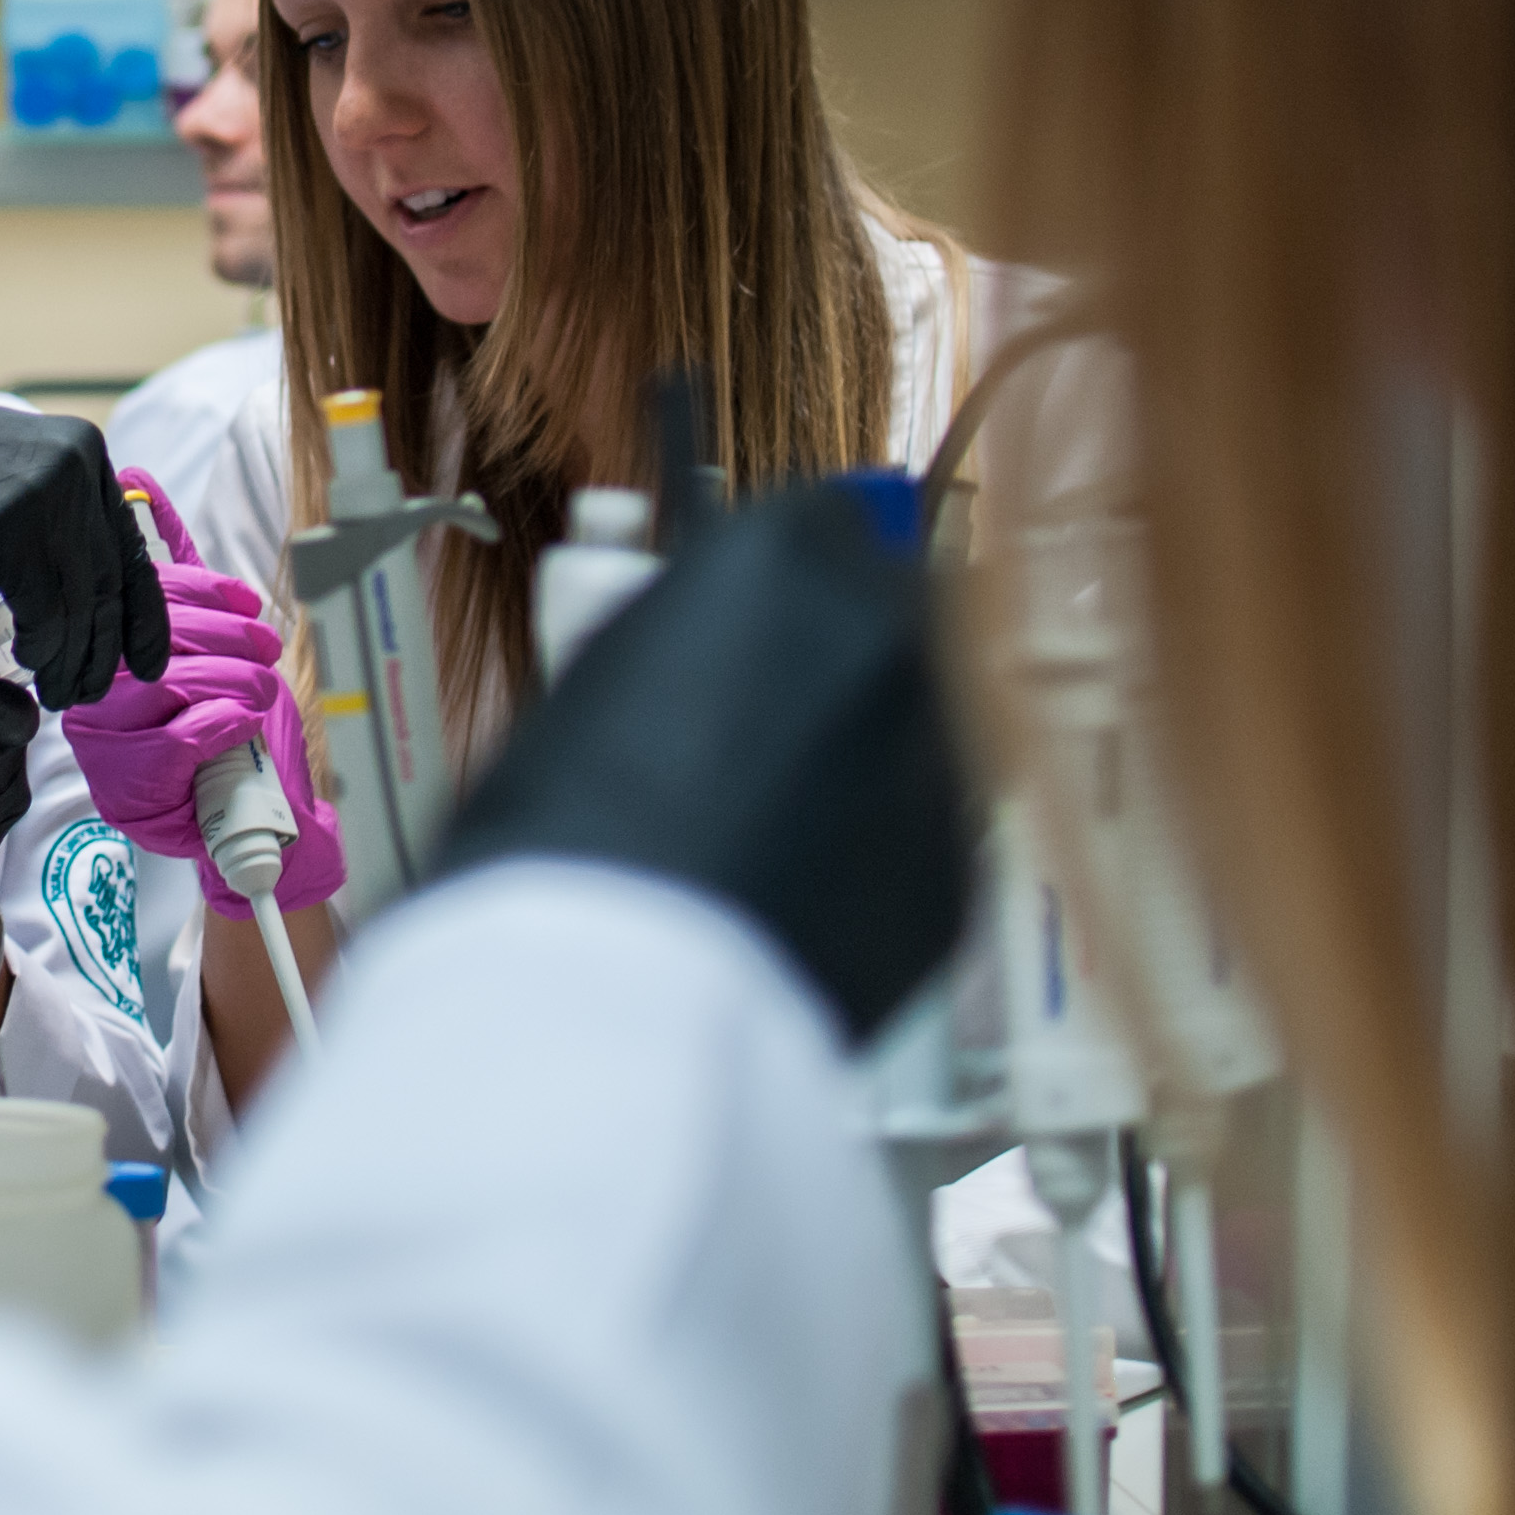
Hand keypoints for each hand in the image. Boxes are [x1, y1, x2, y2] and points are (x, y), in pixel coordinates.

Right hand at [0, 383, 167, 708]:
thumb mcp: (5, 478)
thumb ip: (53, 512)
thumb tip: (90, 576)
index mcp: (82, 450)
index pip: (128, 547)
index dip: (141, 614)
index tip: (144, 665)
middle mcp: (76, 466)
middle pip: (106, 581)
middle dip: (103, 648)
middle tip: (89, 692)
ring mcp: (45, 495)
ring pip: (79, 602)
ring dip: (72, 660)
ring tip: (58, 695)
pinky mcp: (8, 531)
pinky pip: (43, 610)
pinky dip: (43, 647)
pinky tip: (30, 665)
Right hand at [66, 471, 345, 919]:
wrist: (266, 826)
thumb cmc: (239, 731)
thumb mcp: (208, 637)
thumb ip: (174, 571)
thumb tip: (137, 480)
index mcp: (99, 657)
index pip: (130, 600)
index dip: (193, 591)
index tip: (244, 602)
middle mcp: (90, 701)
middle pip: (150, 638)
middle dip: (224, 636)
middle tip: (265, 648)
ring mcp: (104, 750)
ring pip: (168, 682)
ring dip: (233, 678)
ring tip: (262, 685)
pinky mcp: (129, 792)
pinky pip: (179, 734)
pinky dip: (224, 721)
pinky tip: (242, 722)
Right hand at [436, 480, 974, 1042]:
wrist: (609, 993)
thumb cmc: (554, 826)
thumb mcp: (587, 674)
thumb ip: (679, 637)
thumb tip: (707, 649)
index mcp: (786, 555)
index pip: (819, 521)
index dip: (775, 577)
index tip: (735, 621)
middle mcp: (892, 636)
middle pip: (887, 615)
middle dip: (828, 657)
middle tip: (744, 726)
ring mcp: (944, 755)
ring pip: (915, 726)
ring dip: (856, 754)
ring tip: (757, 827)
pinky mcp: (960, 872)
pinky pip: (918, 831)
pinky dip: (871, 850)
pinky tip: (787, 893)